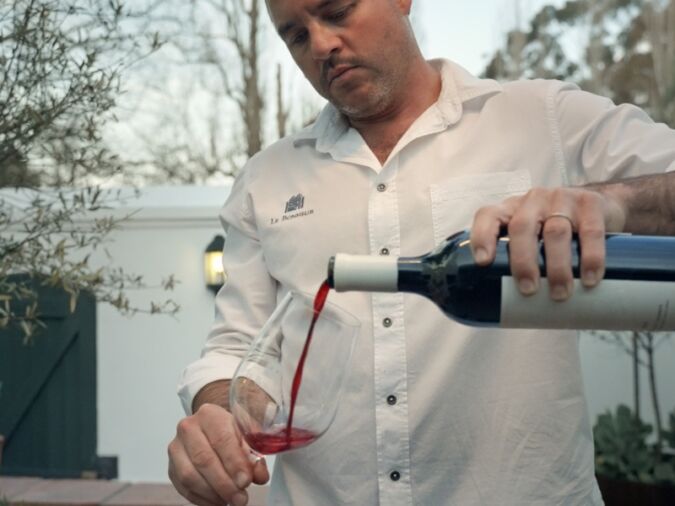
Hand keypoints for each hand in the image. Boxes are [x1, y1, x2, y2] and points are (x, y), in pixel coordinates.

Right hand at [168, 403, 269, 505]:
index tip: (246, 481)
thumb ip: (255, 454)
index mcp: (209, 414)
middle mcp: (188, 428)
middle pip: (204, 459)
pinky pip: (183, 488)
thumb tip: (259, 476)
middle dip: (224, 484)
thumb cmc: (230, 431)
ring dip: (212, 493)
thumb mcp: (247, 435)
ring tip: (230, 500)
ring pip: (190, 476)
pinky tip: (218, 501)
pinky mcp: (171, 467)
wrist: (209, 428)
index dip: (234, 463)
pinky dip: (202, 499)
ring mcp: (176, 448)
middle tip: (240, 498)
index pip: (221, 439)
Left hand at [469, 187, 625, 300]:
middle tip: (528, 290)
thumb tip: (503, 307)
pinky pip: (590, 231)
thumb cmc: (555, 231)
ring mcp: (562, 199)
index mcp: (511, 210)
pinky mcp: (591, 203)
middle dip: (523, 261)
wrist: (601, 205)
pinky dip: (591, 257)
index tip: (483, 262)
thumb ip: (517, 261)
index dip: (482, 237)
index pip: (488, 216)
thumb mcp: (532, 237)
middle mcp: (533, 201)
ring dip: (557, 266)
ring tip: (559, 293)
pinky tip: (590, 278)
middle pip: (522, 227)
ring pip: (556, 232)